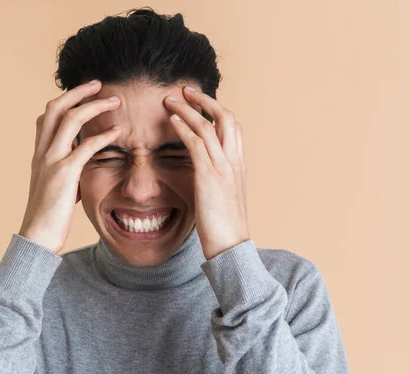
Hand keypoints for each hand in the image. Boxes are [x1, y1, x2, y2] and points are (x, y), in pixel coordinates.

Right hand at [18, 80, 121, 252]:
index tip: (85, 93)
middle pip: (55, 108)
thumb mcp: (57, 186)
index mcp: (40, 154)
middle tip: (99, 83)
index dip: (66, 100)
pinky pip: (84, 147)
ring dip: (93, 105)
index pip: (47, 116)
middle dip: (78, 91)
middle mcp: (42, 152)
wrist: (36, 237)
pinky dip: (102, 136)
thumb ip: (68, 169)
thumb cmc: (50, 215)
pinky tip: (118, 132)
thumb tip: (83, 162)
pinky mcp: (63, 175)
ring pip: (68, 120)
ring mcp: (51, 161)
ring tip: (115, 100)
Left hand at [163, 86, 248, 259]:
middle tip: (186, 90)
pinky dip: (184, 127)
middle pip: (226, 117)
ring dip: (188, 108)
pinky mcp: (209, 177)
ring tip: (170, 99)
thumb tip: (203, 173)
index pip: (233, 127)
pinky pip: (197, 143)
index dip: (217, 110)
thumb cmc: (224, 227)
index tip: (200, 103)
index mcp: (239, 165)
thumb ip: (216, 181)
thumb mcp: (223, 198)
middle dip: (205, 100)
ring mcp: (224, 168)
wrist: (231, 247)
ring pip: (209, 125)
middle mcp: (235, 161)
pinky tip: (172, 119)